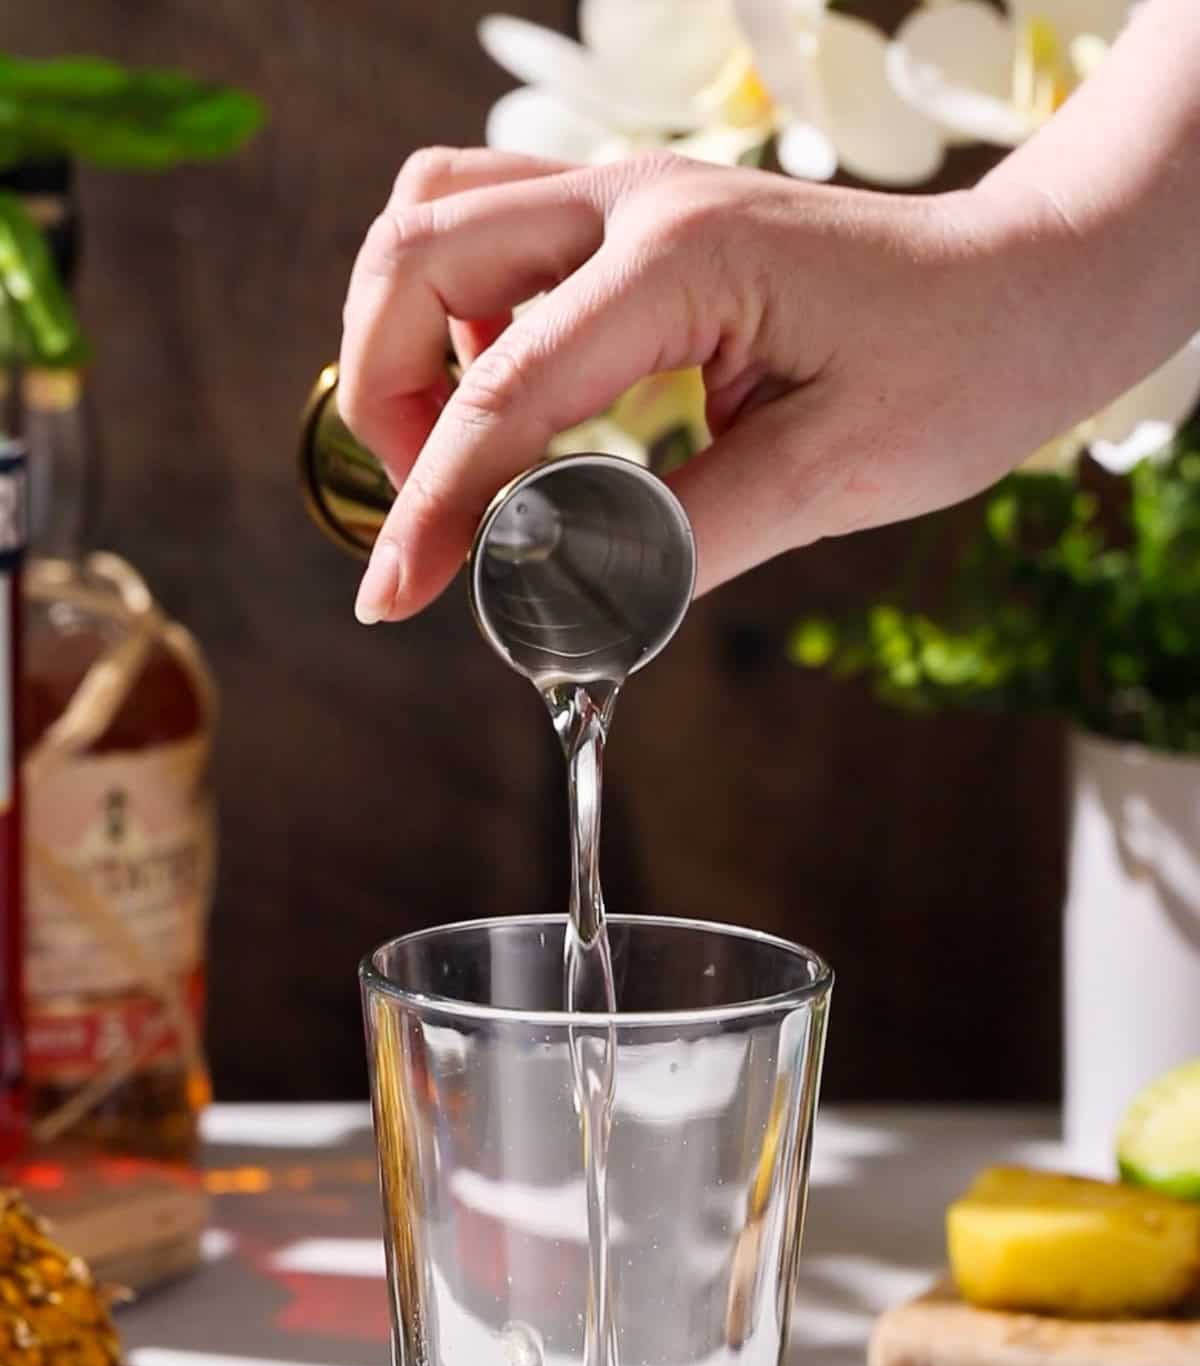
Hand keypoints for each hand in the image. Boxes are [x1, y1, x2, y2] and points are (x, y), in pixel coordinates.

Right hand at [337, 147, 1082, 622]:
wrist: (1024, 288)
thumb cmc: (955, 367)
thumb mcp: (829, 477)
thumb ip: (685, 538)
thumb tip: (571, 605)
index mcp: (682, 261)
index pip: (505, 390)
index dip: (434, 507)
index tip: (394, 600)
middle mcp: (635, 198)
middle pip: (416, 259)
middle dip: (386, 399)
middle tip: (433, 516)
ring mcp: (630, 190)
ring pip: (435, 216)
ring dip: (406, 335)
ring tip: (456, 450)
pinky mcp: (635, 212)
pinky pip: (488, 225)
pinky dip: (457, 310)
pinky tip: (509, 396)